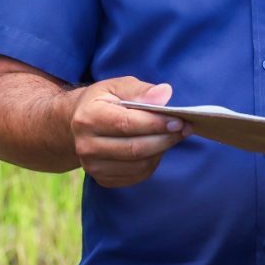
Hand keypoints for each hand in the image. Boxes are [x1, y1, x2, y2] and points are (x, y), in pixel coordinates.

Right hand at [70, 77, 188, 187]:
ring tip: (174, 135)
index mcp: (88, 118)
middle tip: (185, 128)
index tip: (179, 120)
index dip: (156, 124)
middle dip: (165, 139)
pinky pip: (138, 175)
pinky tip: (158, 147)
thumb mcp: (117, 86)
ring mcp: (93, 166)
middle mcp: (86, 145)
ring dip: (162, 150)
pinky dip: (153, 162)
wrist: (78, 124)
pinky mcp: (103, 179)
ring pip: (139, 164)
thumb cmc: (104, 101)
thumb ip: (140, 90)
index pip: (127, 124)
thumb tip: (165, 94)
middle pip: (135, 149)